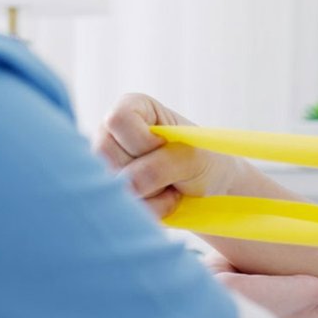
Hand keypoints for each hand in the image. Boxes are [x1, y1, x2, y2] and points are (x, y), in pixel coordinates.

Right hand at [95, 93, 242, 218]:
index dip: (142, 140)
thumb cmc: (201, 160)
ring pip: (111, 183)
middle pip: (106, 153)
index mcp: (131, 108)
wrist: (212, 187)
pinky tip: (163, 199)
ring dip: (151, 191)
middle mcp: (109, 133)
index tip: (164, 146)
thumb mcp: (191, 157)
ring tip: (169, 184)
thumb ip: (160, 165)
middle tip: (170, 169)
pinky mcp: (111, 192)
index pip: (118, 120)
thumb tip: (129, 186)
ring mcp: (106, 164)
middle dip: (146, 169)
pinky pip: (120, 207)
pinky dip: (151, 209)